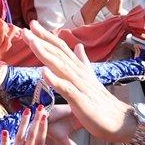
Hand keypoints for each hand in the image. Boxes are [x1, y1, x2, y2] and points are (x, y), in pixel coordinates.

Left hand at [26, 23, 135, 144]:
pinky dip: (55, 79)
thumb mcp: (90, 78)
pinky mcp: (80, 100)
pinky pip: (66, 88)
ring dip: (46, 54)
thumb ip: (83, 61)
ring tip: (32, 42)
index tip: (32, 25)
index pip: (61, 48)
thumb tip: (78, 46)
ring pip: (61, 66)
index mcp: (79, 68)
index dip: (46, 36)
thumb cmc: (101, 102)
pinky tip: (43, 72)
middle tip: (26, 29)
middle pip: (58, 53)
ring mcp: (80, 85)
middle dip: (41, 40)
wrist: (118, 119)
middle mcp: (79, 73)